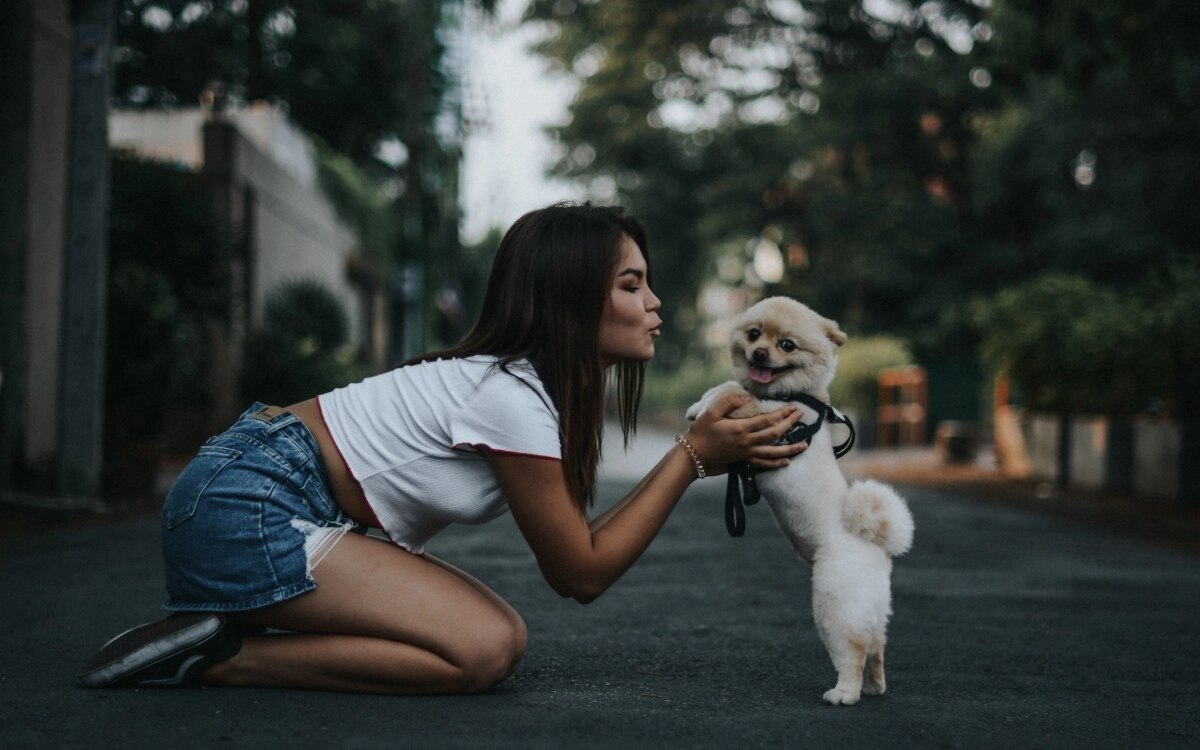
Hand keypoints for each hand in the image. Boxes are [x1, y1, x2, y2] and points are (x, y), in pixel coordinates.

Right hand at [684, 392, 807, 474]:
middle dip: (790, 424)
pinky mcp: (743, 461)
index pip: (767, 420)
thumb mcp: (710, 413)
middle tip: (800, 416)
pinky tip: (787, 461)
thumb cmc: (700, 433)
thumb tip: (747, 397)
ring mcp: (746, 453)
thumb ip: (729, 402)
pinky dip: (776, 463)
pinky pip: (764, 463)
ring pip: (774, 452)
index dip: (782, 413)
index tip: (792, 407)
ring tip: (804, 444)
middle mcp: (747, 442)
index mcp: (740, 428)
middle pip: (775, 434)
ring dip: (790, 448)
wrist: (693, 456)